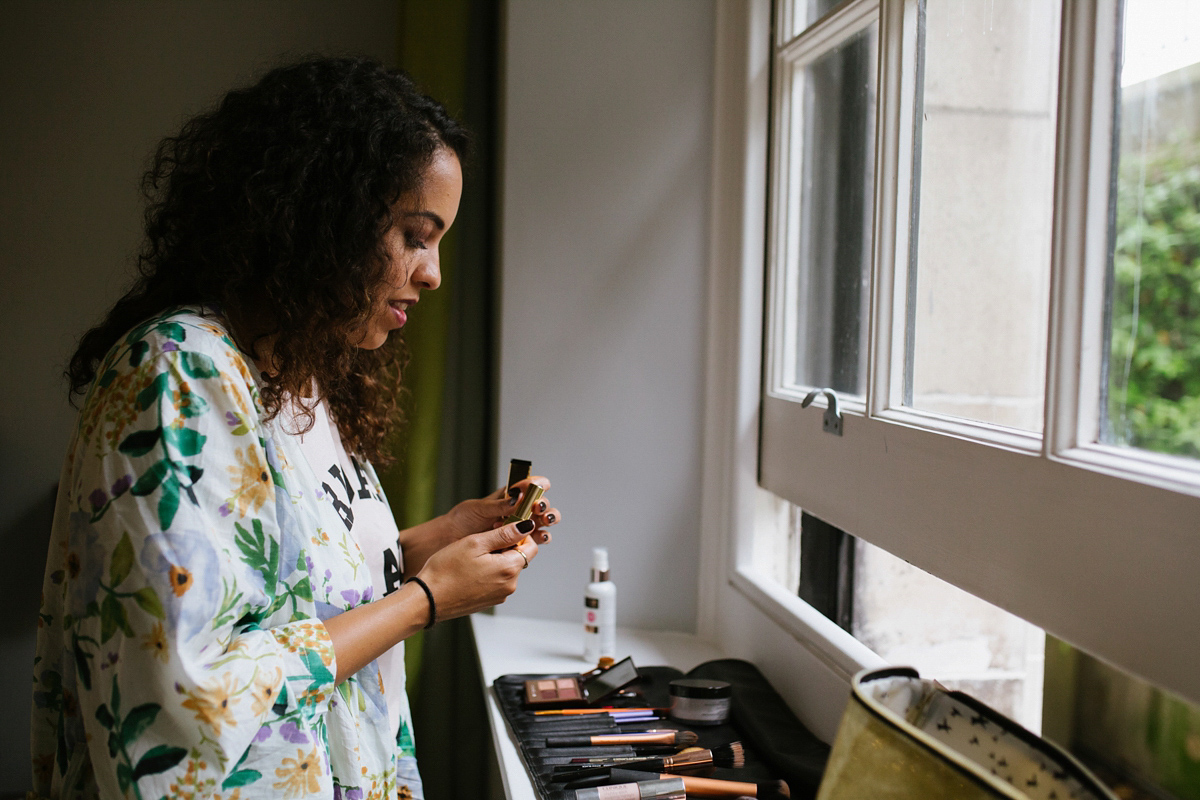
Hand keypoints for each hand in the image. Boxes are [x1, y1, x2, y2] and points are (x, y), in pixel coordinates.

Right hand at [417, 520, 539, 619]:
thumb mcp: (475, 543)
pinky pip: (496, 581)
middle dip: (506, 546)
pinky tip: (469, 569)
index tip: (501, 528)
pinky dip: (488, 572)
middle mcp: (509, 585)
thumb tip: (526, 526)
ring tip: (472, 556)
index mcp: (509, 569)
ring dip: (496, 559)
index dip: (519, 534)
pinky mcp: (489, 601)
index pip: (531, 547)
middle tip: (482, 541)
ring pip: (507, 569)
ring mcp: (499, 596)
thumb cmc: (446, 570)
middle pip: (519, 558)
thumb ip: (504, 534)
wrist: (427, 600)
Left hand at [444, 476, 560, 545]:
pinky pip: (534, 541)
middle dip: (544, 506)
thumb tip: (518, 496)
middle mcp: (519, 510)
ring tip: (540, 523)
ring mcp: (520, 527)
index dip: (539, 485)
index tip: (538, 487)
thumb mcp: (479, 508)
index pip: (532, 485)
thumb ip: (500, 505)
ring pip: (542, 522)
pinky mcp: (518, 543)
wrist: (450, 539)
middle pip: (542, 505)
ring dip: (546, 522)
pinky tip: (534, 538)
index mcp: (510, 496)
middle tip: (537, 509)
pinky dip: (538, 539)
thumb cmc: (463, 519)